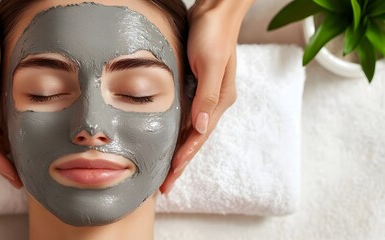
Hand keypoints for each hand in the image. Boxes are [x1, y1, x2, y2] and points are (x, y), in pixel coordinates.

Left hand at [160, 1, 252, 193]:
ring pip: (190, 130)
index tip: (170, 179)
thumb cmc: (214, 34)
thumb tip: (200, 129)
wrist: (216, 10)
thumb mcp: (211, 64)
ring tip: (165, 170)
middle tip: (165, 186)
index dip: (184, 159)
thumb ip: (207, 97)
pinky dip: (177, 131)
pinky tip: (168, 139)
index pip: (198, 137)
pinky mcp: (197, 86)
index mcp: (220, 100)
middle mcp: (214, 102)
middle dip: (180, 163)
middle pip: (195, 139)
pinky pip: (186, 116)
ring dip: (178, 151)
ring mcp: (206, 95)